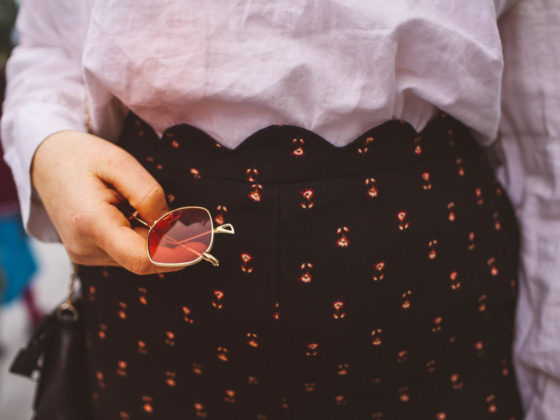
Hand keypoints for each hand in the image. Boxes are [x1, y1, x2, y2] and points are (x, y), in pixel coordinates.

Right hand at [31, 130, 181, 274]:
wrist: (45, 161)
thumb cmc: (82, 157)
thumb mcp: (121, 163)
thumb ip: (149, 196)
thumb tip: (171, 226)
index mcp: (91, 223)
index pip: (142, 259)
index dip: (176, 256)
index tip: (201, 245)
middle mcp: (84, 247)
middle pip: (143, 260)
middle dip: (169, 244)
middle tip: (188, 222)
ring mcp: (83, 255)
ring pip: (136, 258)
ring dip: (153, 239)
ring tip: (139, 207)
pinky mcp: (87, 254)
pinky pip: (125, 253)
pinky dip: (139, 238)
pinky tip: (129, 214)